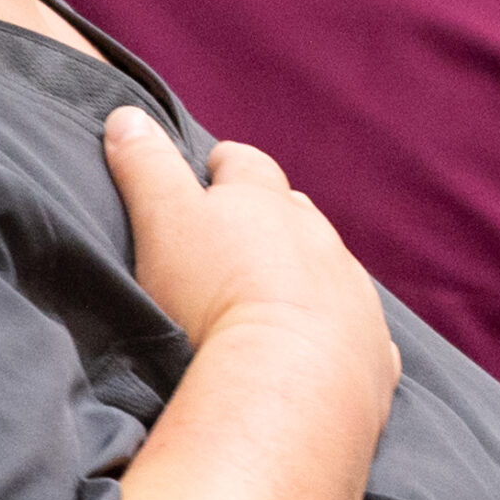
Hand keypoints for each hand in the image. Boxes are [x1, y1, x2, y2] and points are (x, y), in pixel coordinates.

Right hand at [103, 107, 398, 416]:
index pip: (244, 164)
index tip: (210, 168)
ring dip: (305, 274)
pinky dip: (340, 332)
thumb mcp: (165, 221)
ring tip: (277, 295)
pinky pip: (361, 331)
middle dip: (269, 217)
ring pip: (329, 268)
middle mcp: (317, 237)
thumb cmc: (214, 295)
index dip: (223, 164)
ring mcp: (351, 293)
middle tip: (240, 235)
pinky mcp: (372, 350)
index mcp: (266, 200)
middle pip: (293, 211)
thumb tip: (127, 115)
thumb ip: (146, 167)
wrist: (289, 384)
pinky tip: (325, 349)